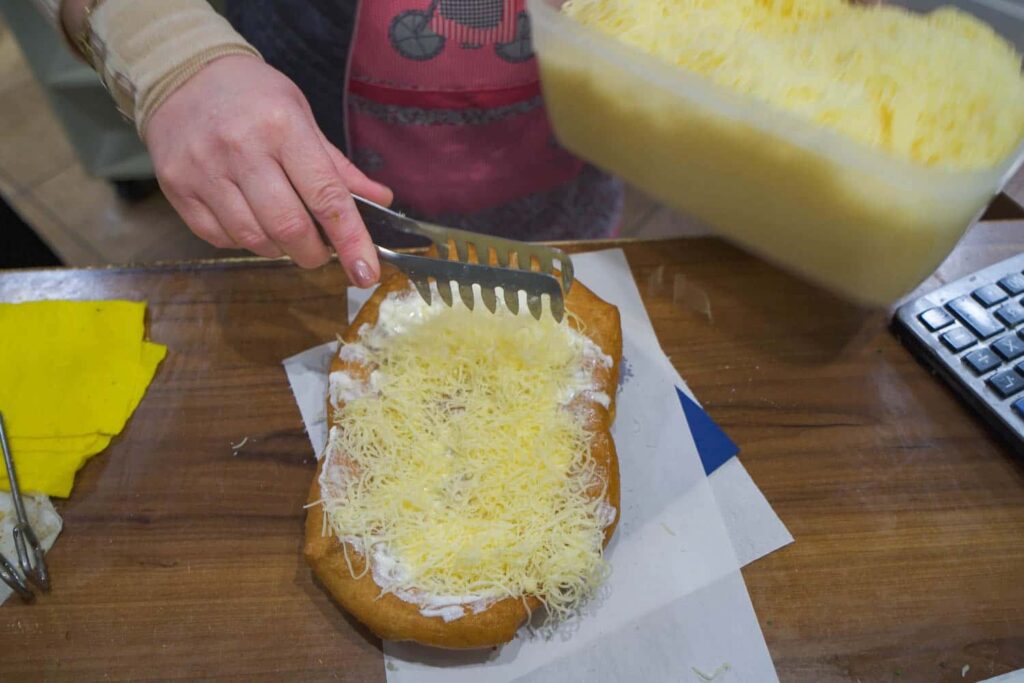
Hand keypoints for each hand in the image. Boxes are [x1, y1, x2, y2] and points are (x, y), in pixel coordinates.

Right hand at [144, 55, 391, 284]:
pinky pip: (220, 238)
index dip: (351, 241)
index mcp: (282, 126)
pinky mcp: (177, 188)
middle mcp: (241, 149)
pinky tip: (251, 221)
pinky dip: (245, 242)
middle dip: (314, 253)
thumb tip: (379, 200)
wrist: (181, 74)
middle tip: (320, 251)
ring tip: (285, 232)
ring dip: (280, 249)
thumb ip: (337, 166)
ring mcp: (204, 171)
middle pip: (288, 227)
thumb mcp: (302, 116)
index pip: (326, 196)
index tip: (366, 273)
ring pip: (253, 239)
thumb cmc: (253, 97)